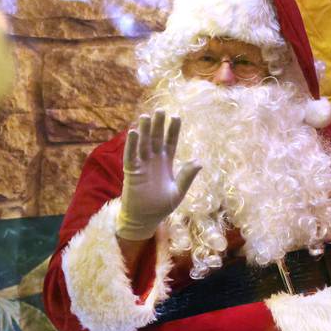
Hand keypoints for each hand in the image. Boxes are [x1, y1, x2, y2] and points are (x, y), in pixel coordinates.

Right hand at [116, 110, 201, 240]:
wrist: (145, 219)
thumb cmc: (162, 206)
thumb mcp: (178, 191)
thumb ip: (187, 176)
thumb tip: (199, 161)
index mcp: (166, 163)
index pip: (170, 142)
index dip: (173, 130)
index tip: (176, 117)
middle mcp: (154, 161)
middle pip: (156, 139)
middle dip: (158, 125)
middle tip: (160, 110)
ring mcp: (142, 165)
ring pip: (143, 144)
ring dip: (144, 131)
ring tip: (146, 116)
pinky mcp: (131, 172)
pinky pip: (131, 156)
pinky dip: (132, 145)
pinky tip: (133, 133)